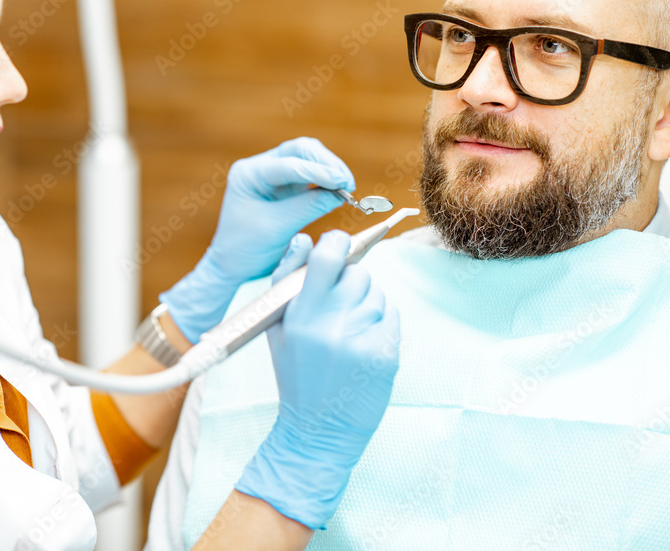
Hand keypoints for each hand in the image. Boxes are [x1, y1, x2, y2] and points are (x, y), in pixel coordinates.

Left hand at [160, 138, 354, 342]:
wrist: (235, 265)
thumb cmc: (246, 248)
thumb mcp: (276, 228)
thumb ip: (308, 208)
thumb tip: (339, 194)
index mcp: (249, 174)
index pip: (288, 165)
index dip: (318, 172)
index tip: (342, 183)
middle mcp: (261, 167)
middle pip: (300, 150)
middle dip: (326, 163)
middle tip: (347, 184)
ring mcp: (274, 174)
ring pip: (309, 158)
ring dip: (329, 169)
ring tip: (346, 188)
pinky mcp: (287, 186)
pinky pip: (312, 174)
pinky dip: (326, 181)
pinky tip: (338, 193)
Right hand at [234, 231, 399, 529]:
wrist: (318, 430)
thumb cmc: (296, 372)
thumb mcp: (277, 326)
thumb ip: (286, 278)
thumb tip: (305, 238)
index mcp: (301, 314)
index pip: (327, 256)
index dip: (336, 242)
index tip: (338, 245)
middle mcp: (333, 324)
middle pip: (358, 272)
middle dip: (350, 281)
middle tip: (338, 305)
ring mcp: (363, 339)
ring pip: (377, 293)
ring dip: (366, 303)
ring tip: (348, 330)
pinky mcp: (387, 353)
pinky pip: (392, 314)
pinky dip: (381, 322)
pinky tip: (363, 343)